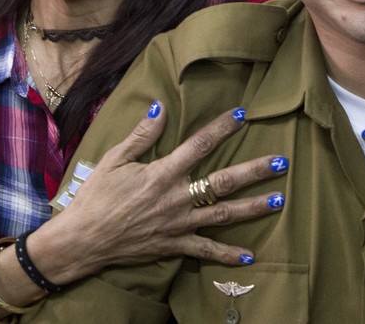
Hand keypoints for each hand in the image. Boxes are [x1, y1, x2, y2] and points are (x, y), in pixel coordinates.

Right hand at [32, 103, 286, 284]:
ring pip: (223, 214)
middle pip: (224, 182)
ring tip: (279, 200)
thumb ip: (141, 135)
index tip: (242, 114)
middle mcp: (176, 198)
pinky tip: (250, 257)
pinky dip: (227, 255)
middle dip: (255, 171)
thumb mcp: (113, 160)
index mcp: (162, 173)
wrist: (82, 240)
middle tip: (282, 162)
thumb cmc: (95, 197)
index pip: (199, 145)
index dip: (221, 128)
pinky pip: (205, 251)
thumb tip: (161, 108)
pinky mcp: (174, 245)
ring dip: (253, 208)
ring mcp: (178, 224)